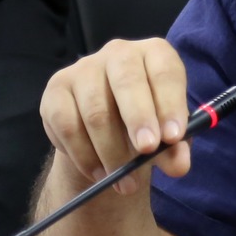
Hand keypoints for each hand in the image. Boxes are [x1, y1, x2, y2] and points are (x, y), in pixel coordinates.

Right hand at [39, 38, 191, 193]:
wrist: (106, 128)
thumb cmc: (146, 123)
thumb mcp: (165, 136)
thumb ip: (174, 148)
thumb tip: (178, 165)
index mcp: (155, 54)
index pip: (165, 72)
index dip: (170, 104)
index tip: (173, 137)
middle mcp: (119, 53)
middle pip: (127, 82)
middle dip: (139, 119)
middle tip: (147, 151)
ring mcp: (83, 68)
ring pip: (95, 111)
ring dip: (112, 152)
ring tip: (126, 182)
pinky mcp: (57, 89)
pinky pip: (67, 126)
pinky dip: (84, 156)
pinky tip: (99, 174)